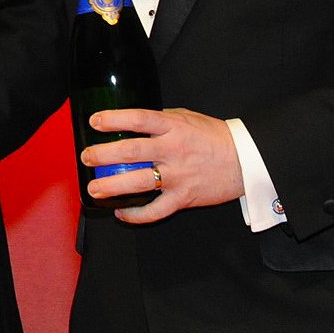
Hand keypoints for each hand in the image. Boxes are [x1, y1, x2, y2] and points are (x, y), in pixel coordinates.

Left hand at [82, 108, 243, 223]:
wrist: (246, 160)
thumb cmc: (214, 137)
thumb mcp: (187, 118)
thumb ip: (161, 119)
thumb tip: (134, 122)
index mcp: (174, 127)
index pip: (139, 119)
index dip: (115, 119)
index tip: (95, 121)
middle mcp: (174, 150)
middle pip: (132, 151)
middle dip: (104, 154)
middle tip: (87, 156)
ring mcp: (178, 176)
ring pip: (140, 182)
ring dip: (113, 186)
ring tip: (94, 188)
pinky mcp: (184, 198)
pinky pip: (156, 210)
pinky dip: (137, 214)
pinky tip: (121, 212)